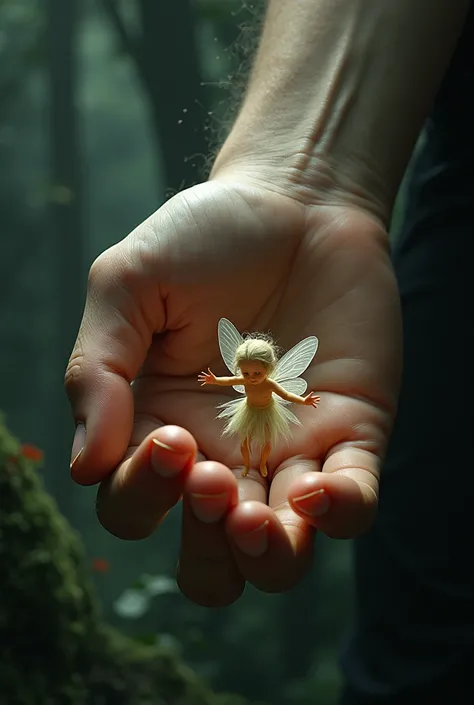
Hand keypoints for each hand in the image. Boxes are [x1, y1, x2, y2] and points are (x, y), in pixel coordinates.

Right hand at [65, 176, 400, 606]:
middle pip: (208, 557)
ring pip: (280, 557)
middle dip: (205, 545)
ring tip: (258, 518)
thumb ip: (97, 369)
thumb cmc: (204, 237)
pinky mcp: (351, 432)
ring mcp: (290, 451)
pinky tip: (317, 488)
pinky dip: (338, 514)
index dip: (142, 493)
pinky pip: (353, 505)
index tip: (169, 435)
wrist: (297, 200)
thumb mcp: (127, 285)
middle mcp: (222, 455)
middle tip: (211, 481)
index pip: (134, 504)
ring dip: (267, 559)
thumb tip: (84, 464)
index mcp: (159, 427)